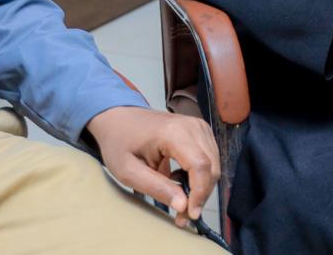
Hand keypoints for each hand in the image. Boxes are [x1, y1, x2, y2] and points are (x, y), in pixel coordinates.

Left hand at [87, 105, 218, 227]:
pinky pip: (210, 158)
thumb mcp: (127, 171)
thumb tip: (183, 205)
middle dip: (201, 195)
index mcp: (174, 133)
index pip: (200, 165)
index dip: (200, 193)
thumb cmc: (119, 142)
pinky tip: (182, 183)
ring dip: (202, 187)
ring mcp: (199, 126)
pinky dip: (201, 176)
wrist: (119, 117)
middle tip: (182, 217)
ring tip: (182, 203)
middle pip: (211, 166)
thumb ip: (156, 187)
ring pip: (214, 164)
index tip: (190, 215)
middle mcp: (193, 126)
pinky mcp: (200, 130)